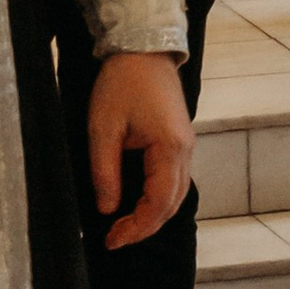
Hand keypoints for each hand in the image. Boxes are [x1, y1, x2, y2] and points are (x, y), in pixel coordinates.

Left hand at [89, 50, 194, 247]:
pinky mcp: (180, 139)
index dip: (135, 228)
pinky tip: (139, 203)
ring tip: (125, 227)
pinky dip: (159, 198)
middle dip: (144, 227)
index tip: (110, 240)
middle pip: (172, 204)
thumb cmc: (122, 83)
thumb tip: (107, 209)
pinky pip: (175, 179)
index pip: (157, 203)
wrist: (144, 48)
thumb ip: (105, 172)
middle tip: (114, 239)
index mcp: (169, 148)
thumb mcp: (103, 128)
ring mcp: (186, 144)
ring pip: (177, 193)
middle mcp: (185, 150)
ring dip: (154, 215)